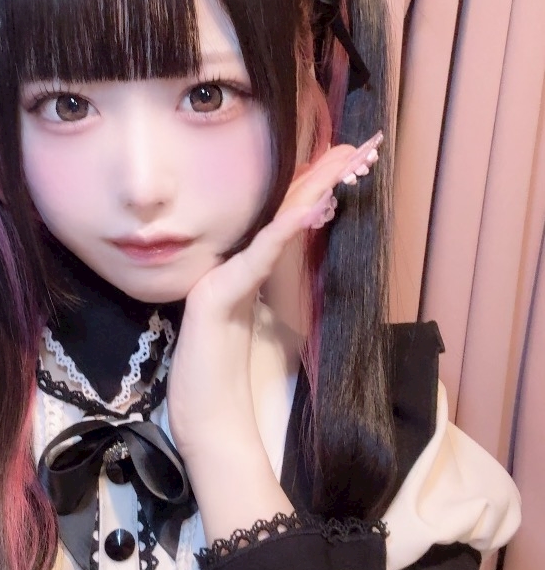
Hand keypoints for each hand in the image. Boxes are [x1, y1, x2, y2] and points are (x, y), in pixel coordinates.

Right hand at [167, 132, 382, 458]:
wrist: (206, 425)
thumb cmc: (222, 380)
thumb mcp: (251, 323)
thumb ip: (261, 285)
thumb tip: (291, 245)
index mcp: (245, 271)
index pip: (286, 220)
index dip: (319, 188)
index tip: (354, 162)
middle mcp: (231, 267)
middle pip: (282, 212)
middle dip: (324, 176)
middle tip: (362, 144)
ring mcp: (220, 280)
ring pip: (271, 226)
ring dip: (311, 191)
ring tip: (344, 162)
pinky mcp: (213, 301)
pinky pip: (254, 262)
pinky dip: (282, 233)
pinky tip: (309, 210)